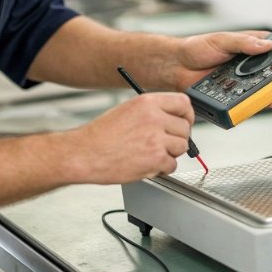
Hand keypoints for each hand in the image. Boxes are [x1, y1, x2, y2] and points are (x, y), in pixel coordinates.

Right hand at [64, 93, 193, 183]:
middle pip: (185, 127)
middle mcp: (154, 118)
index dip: (186, 115)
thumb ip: (152, 111)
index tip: (184, 121)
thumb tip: (173, 118)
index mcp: (147, 102)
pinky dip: (162, 168)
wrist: (84, 154)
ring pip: (182, 147)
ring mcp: (156, 139)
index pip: (183, 103)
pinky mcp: (155, 159)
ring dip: (170, 154)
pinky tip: (147, 164)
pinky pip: (172, 165)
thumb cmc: (100, 135)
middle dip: (177, 138)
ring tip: (151, 154)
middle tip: (163, 143)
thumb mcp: (127, 110)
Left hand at [173, 31, 271, 107]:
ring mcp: (243, 82)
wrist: (176, 66)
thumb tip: (266, 45)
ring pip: (264, 91)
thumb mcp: (222, 39)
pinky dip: (256, 104)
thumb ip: (244, 42)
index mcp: (251, 48)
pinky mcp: (234, 97)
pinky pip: (248, 103)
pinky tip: (262, 104)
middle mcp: (250, 66)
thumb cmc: (196, 48)